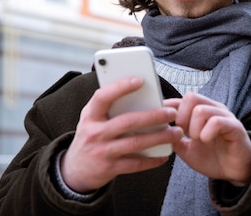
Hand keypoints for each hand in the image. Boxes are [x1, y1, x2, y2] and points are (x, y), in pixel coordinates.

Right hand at [60, 77, 182, 192]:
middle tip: (171, 113)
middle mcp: (95, 132)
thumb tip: (144, 95)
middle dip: (153, 116)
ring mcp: (102, 151)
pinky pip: (135, 164)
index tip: (140, 80)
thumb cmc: (91, 137)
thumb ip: (111, 108)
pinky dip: (152, 160)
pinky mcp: (109, 168)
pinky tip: (164, 155)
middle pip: (127, 122)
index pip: (103, 96)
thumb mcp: (93, 119)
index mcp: (90, 115)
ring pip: (135, 143)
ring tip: (176, 133)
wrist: (75, 170)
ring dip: (159, 137)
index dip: (120, 87)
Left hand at [165, 92, 250, 185]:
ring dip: (194, 128)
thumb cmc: (213, 158)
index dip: (169, 108)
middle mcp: (213, 109)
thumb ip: (174, 139)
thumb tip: (159, 131)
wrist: (234, 172)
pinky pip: (216, 122)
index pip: (182, 99)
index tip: (161, 121)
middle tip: (185, 134)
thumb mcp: (187, 149)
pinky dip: (206, 133)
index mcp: (202, 111)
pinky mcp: (234, 126)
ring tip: (197, 139)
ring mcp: (224, 116)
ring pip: (201, 109)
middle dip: (182, 117)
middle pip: (191, 97)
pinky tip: (207, 141)